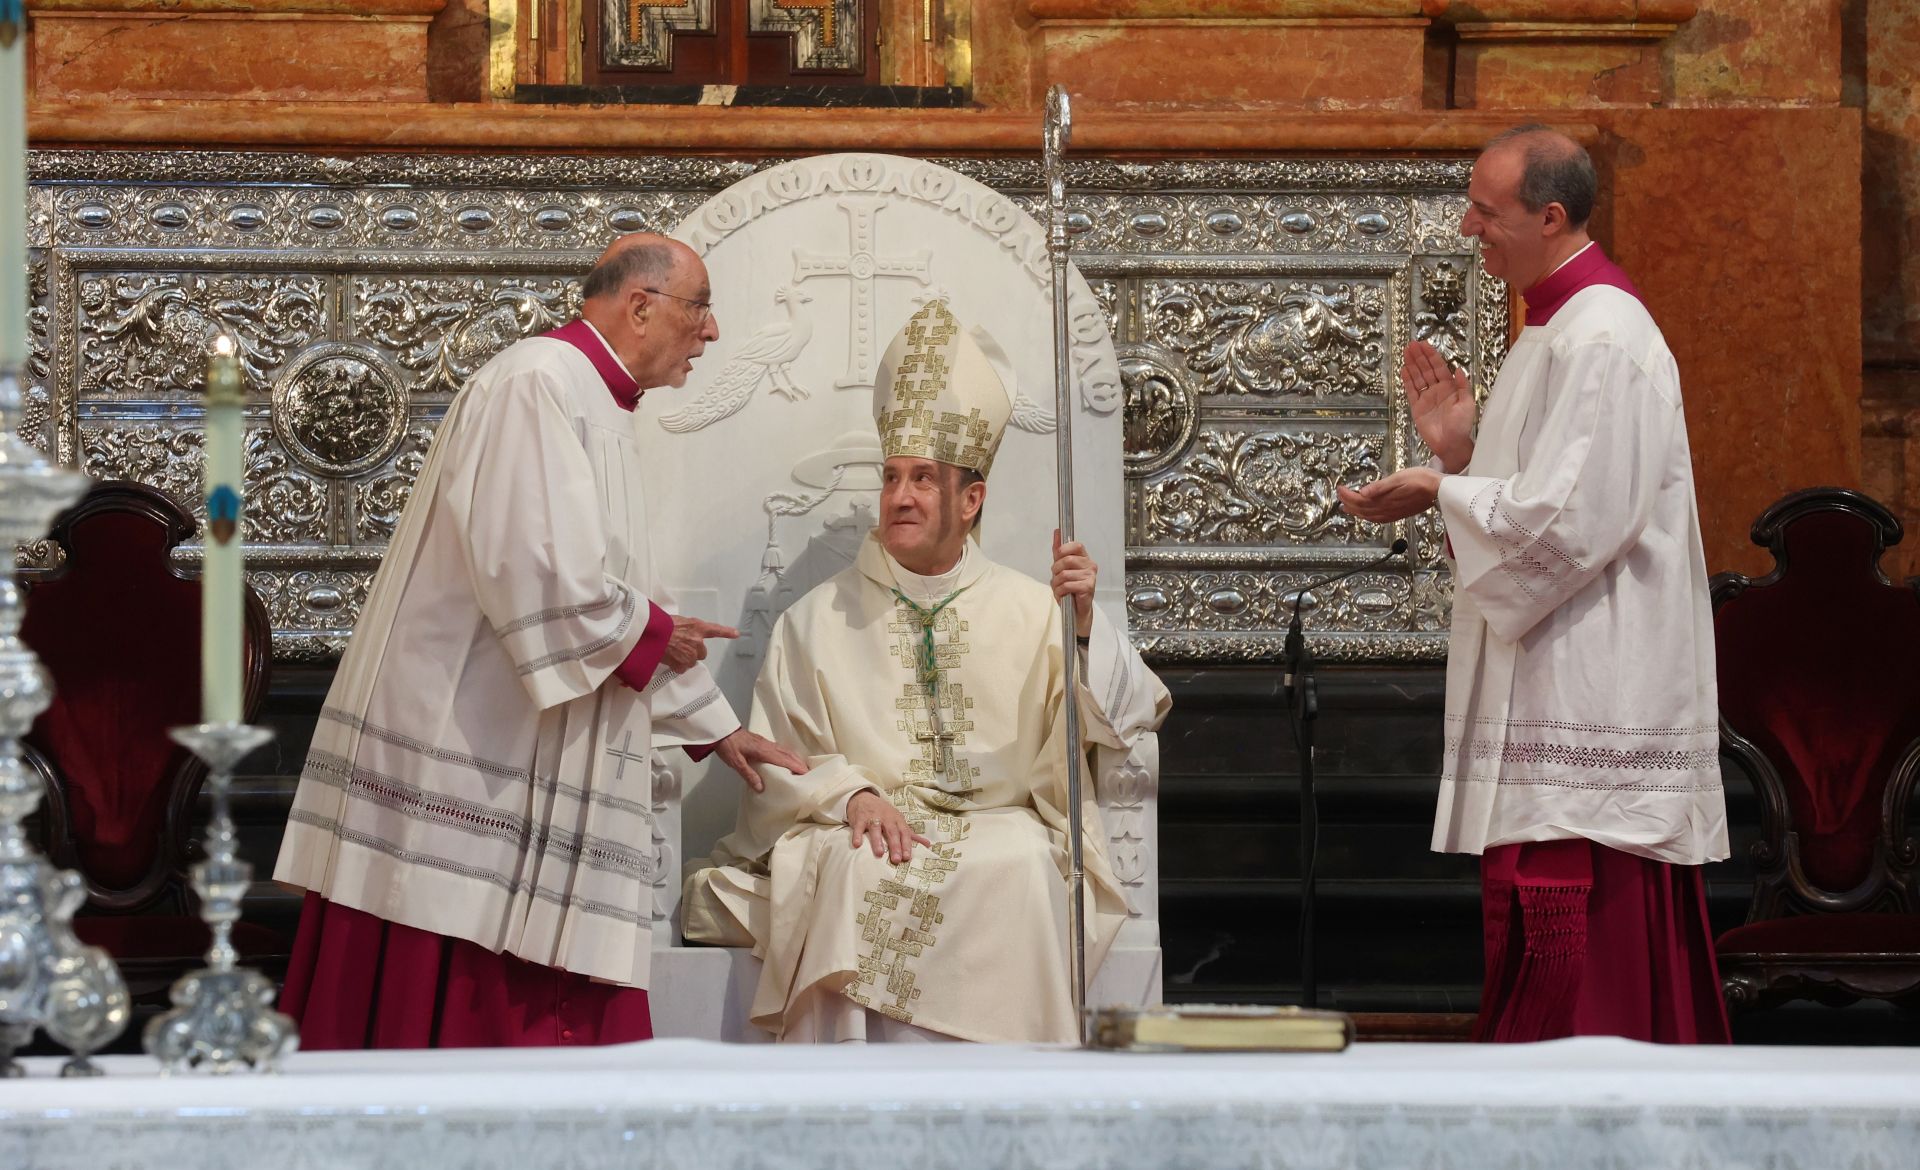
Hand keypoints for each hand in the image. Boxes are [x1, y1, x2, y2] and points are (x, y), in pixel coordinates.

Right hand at [663, 615, 737, 672]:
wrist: (651, 633)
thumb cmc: (661, 624)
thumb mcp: (677, 620)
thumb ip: (686, 629)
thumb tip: (683, 634)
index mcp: (697, 627)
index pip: (716, 630)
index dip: (726, 632)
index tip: (736, 634)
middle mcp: (697, 641)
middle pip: (702, 652)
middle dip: (693, 651)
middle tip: (681, 647)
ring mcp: (690, 654)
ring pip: (691, 661)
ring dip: (685, 659)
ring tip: (673, 652)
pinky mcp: (681, 664)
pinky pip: (682, 668)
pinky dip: (677, 666)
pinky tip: (669, 659)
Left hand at [711, 728, 806, 792]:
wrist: (721, 730)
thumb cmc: (728, 746)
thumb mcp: (736, 763)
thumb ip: (749, 775)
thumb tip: (761, 787)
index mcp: (763, 751)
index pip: (784, 759)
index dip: (795, 766)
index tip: (806, 773)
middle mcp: (768, 745)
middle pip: (788, 754)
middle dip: (799, 763)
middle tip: (808, 773)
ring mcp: (766, 742)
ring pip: (785, 750)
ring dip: (795, 758)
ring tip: (801, 768)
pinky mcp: (763, 742)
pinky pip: (780, 748)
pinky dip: (788, 755)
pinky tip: (787, 759)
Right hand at [846, 789, 930, 863]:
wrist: (864, 798)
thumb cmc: (884, 813)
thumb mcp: (898, 821)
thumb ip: (911, 834)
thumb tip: (928, 844)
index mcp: (897, 820)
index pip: (904, 833)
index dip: (906, 845)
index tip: (907, 857)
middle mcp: (886, 817)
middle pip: (892, 832)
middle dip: (895, 845)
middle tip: (896, 859)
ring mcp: (873, 817)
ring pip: (876, 828)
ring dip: (878, 841)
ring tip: (880, 854)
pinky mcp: (860, 818)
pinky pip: (858, 827)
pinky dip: (857, 835)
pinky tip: (857, 845)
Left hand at [1050, 529, 1095, 636]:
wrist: (1076, 610)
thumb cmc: (1070, 588)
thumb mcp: (1062, 567)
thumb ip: (1059, 550)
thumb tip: (1057, 532)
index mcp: (1084, 558)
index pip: (1076, 546)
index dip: (1064, 549)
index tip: (1057, 556)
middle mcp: (1090, 566)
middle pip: (1067, 560)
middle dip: (1056, 570)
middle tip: (1056, 578)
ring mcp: (1090, 577)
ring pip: (1065, 574)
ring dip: (1057, 583)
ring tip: (1059, 588)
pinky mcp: (1088, 587)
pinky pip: (1067, 585)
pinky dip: (1060, 591)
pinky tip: (1062, 594)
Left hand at [1337, 467, 1443, 523]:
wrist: (1440, 489)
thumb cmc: (1422, 479)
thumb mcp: (1400, 478)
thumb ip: (1380, 487)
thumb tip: (1362, 493)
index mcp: (1386, 500)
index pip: (1360, 500)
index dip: (1347, 495)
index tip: (1340, 488)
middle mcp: (1387, 510)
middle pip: (1362, 510)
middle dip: (1348, 503)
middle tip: (1339, 495)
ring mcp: (1393, 513)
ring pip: (1369, 516)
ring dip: (1356, 511)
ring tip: (1347, 506)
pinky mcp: (1399, 514)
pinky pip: (1379, 519)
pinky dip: (1368, 517)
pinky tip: (1367, 514)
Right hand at [1401, 341, 1475, 472]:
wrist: (1450, 444)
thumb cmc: (1461, 425)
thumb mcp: (1467, 404)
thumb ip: (1462, 386)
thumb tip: (1458, 369)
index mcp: (1450, 387)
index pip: (1439, 367)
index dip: (1431, 355)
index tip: (1424, 345)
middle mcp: (1437, 390)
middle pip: (1426, 369)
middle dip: (1419, 357)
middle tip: (1411, 344)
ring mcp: (1426, 398)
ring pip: (1418, 377)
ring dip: (1412, 365)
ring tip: (1405, 352)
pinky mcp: (1417, 407)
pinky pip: (1411, 391)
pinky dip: (1407, 381)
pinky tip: (1403, 370)